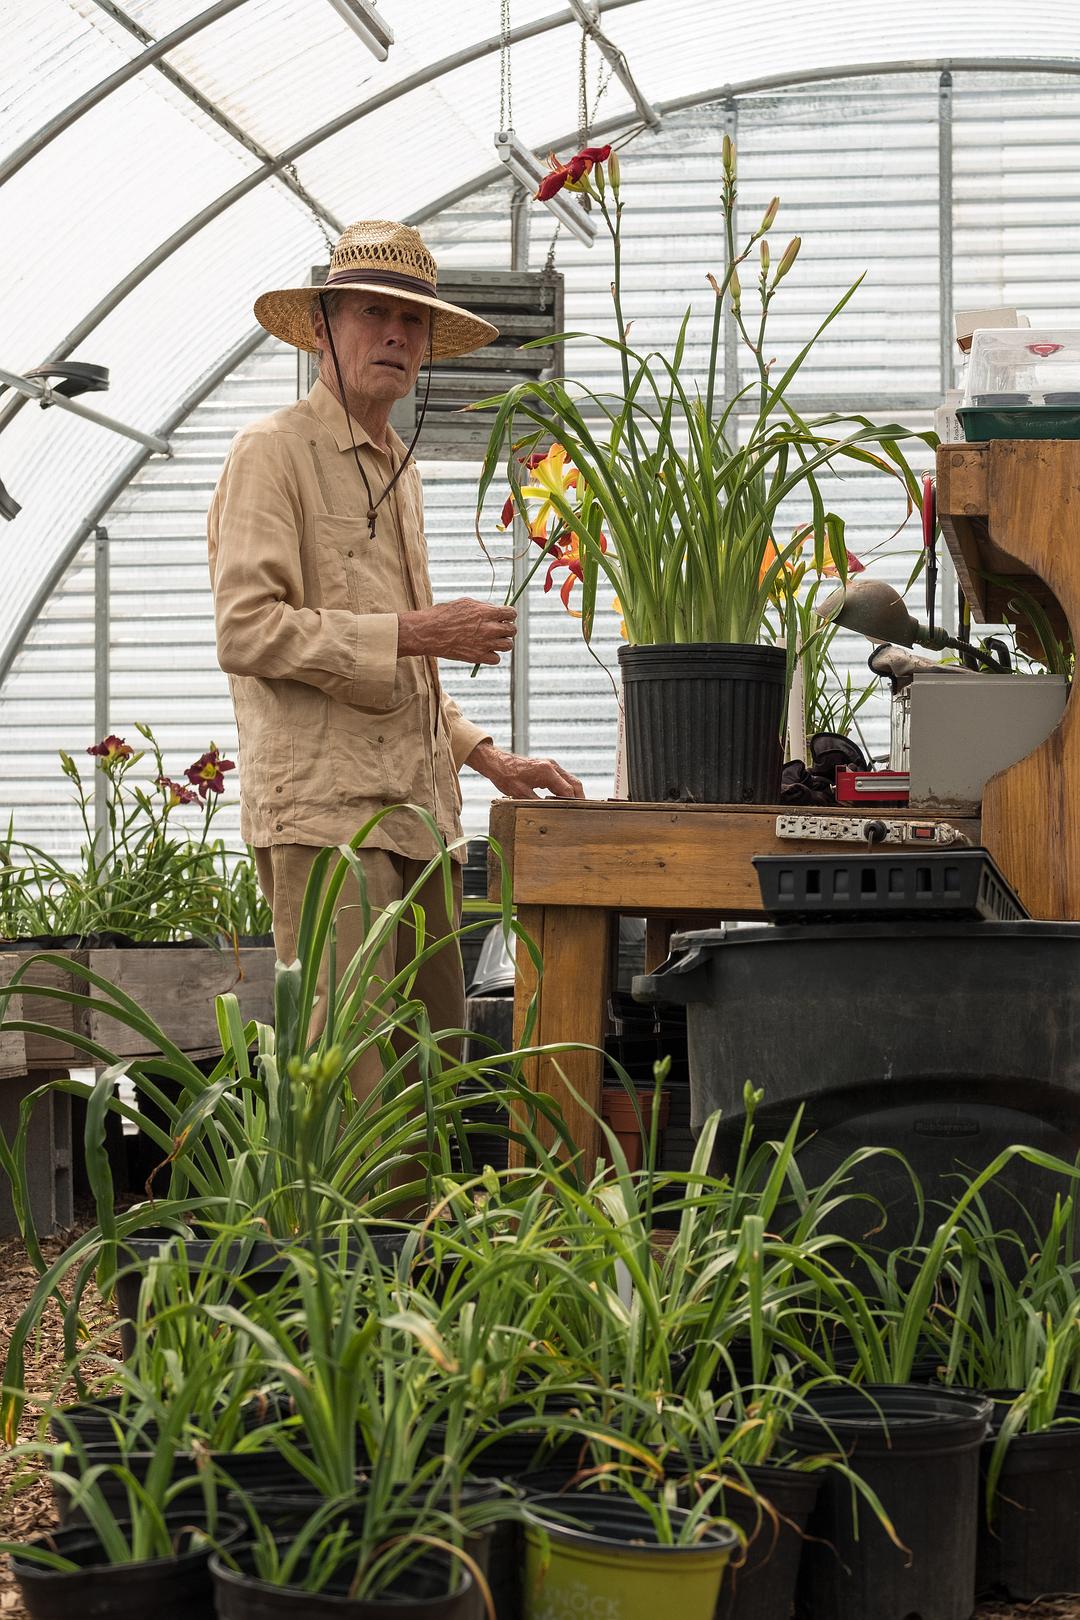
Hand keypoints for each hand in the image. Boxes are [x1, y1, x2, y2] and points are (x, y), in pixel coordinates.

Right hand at [397, 599, 516, 664]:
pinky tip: (485, 651)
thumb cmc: (443, 614)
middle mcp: (489, 628)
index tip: (505, 616)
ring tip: (493, 641)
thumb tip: (495, 611)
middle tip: (499, 629)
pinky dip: (493, 656)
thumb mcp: (465, 603)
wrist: (429, 632)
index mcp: (486, 612)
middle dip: (508, 629)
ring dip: (503, 643)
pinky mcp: (477, 657)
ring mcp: (484, 644)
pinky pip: (496, 659)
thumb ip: (483, 607)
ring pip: (508, 646)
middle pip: (512, 630)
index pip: (511, 613)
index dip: (509, 615)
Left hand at [465, 742, 585, 800]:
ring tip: (574, 807)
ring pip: (570, 780)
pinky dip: (565, 788)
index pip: (568, 790)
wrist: (497, 763)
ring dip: (573, 793)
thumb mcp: (520, 794)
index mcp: (547, 771)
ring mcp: (551, 765)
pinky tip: (562, 799)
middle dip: (579, 797)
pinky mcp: (547, 767)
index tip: (576, 813)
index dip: (573, 803)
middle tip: (582, 811)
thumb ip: (538, 803)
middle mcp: (552, 766)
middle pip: (574, 783)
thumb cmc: (506, 775)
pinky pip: (562, 778)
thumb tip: (550, 812)